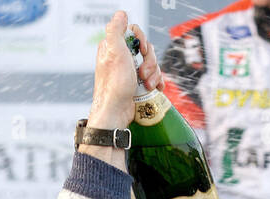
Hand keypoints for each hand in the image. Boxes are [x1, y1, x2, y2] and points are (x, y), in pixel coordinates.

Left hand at [84, 10, 162, 167]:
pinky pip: (152, 77)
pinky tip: (155, 88)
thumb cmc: (114, 86)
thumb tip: (121, 14)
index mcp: (113, 47)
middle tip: (143, 73)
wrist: (115, 113)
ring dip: (154, 74)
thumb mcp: (115, 52)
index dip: (143, 40)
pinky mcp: (136, 85)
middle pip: (146, 49)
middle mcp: (121, 58)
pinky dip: (156, 82)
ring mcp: (129, 72)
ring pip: (151, 64)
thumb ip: (116, 30)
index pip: (134, 33)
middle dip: (149, 61)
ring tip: (147, 85)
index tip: (143, 51)